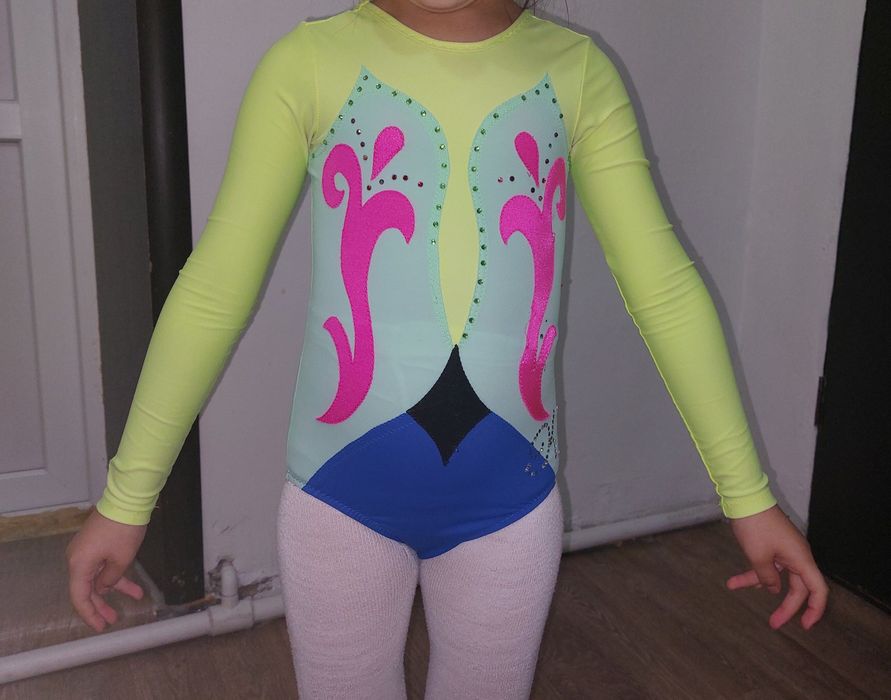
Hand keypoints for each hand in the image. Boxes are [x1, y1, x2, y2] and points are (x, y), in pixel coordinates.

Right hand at [65, 508, 146, 631]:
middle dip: (101, 605)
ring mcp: (85, 551)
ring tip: (132, 600)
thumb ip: (110, 579)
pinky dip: (116, 575)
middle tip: (113, 621)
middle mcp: (77, 559)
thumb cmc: (123, 530)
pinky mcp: (95, 545)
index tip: (100, 627)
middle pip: (86, 589)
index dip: (89, 614)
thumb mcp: (122, 559)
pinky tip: (134, 587)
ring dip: (113, 590)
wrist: (126, 500)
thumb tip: (103, 587)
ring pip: (97, 578)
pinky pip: (102, 566)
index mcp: (79, 564)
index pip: (79, 597)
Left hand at [725, 504, 828, 630]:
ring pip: (778, 574)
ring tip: (735, 587)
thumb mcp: (759, 557)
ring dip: (759, 582)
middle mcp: (798, 556)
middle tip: (773, 624)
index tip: (805, 626)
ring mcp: (785, 549)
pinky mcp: (772, 544)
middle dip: (785, 606)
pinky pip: (767, 563)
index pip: (818, 590)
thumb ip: (768, 577)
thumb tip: (773, 589)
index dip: (814, 610)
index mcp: (802, 559)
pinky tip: (735, 580)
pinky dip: (753, 571)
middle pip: (798, 587)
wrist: (745, 498)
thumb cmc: (755, 527)